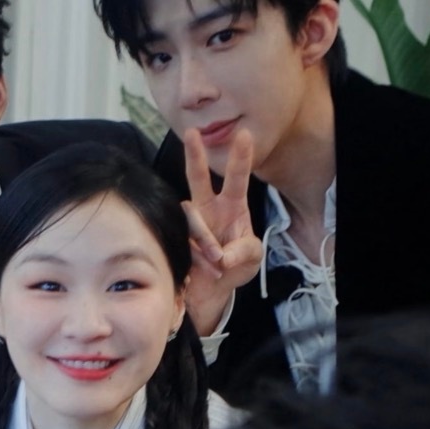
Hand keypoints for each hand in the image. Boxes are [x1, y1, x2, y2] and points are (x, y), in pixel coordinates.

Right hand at [181, 128, 261, 336]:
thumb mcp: (252, 258)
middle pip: (198, 177)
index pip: (237, 179)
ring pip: (192, 217)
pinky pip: (184, 242)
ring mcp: (191, 223)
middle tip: (192, 134)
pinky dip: (199, 260)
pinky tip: (210, 272)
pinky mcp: (177, 238)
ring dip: (206, 241)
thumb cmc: (235, 268)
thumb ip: (244, 251)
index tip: (245, 136)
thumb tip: (223, 255)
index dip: (240, 158)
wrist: (214, 293)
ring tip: (218, 263)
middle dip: (194, 156)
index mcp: (232, 207)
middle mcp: (208, 208)